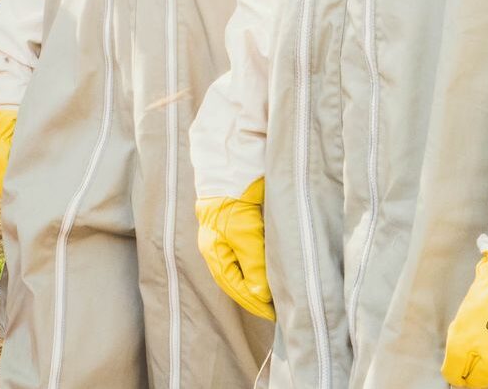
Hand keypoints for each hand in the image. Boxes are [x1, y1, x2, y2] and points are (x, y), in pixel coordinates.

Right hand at [194, 176, 273, 319]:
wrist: (230, 172)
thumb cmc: (234, 204)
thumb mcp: (246, 236)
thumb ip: (253, 267)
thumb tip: (260, 295)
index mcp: (213, 253)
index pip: (234, 287)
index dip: (253, 303)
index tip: (272, 315)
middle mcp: (216, 249)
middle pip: (233, 281)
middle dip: (252, 298)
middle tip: (273, 311)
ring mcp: (223, 239)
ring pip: (238, 270)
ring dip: (253, 285)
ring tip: (270, 298)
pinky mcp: (234, 229)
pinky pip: (242, 258)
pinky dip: (253, 270)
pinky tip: (263, 274)